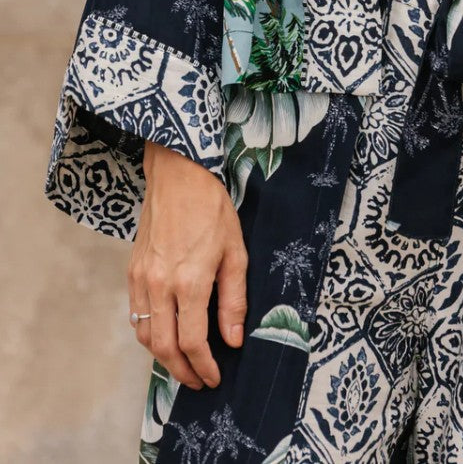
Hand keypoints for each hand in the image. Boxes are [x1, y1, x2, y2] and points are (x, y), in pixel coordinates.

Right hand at [127, 141, 247, 388]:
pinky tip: (165, 334)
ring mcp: (142, 279)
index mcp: (190, 281)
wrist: (178, 174)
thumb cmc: (212, 208)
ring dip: (162, 357)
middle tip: (198, 381)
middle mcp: (160, 285)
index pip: (193, 342)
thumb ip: (233, 298)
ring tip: (183, 364)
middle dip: (181, 372)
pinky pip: (135, 315)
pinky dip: (148, 333)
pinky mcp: (132, 271)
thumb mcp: (236, 250)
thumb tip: (233, 339)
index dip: (204, 367)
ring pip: (144, 336)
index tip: (214, 377)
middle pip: (164, 348)